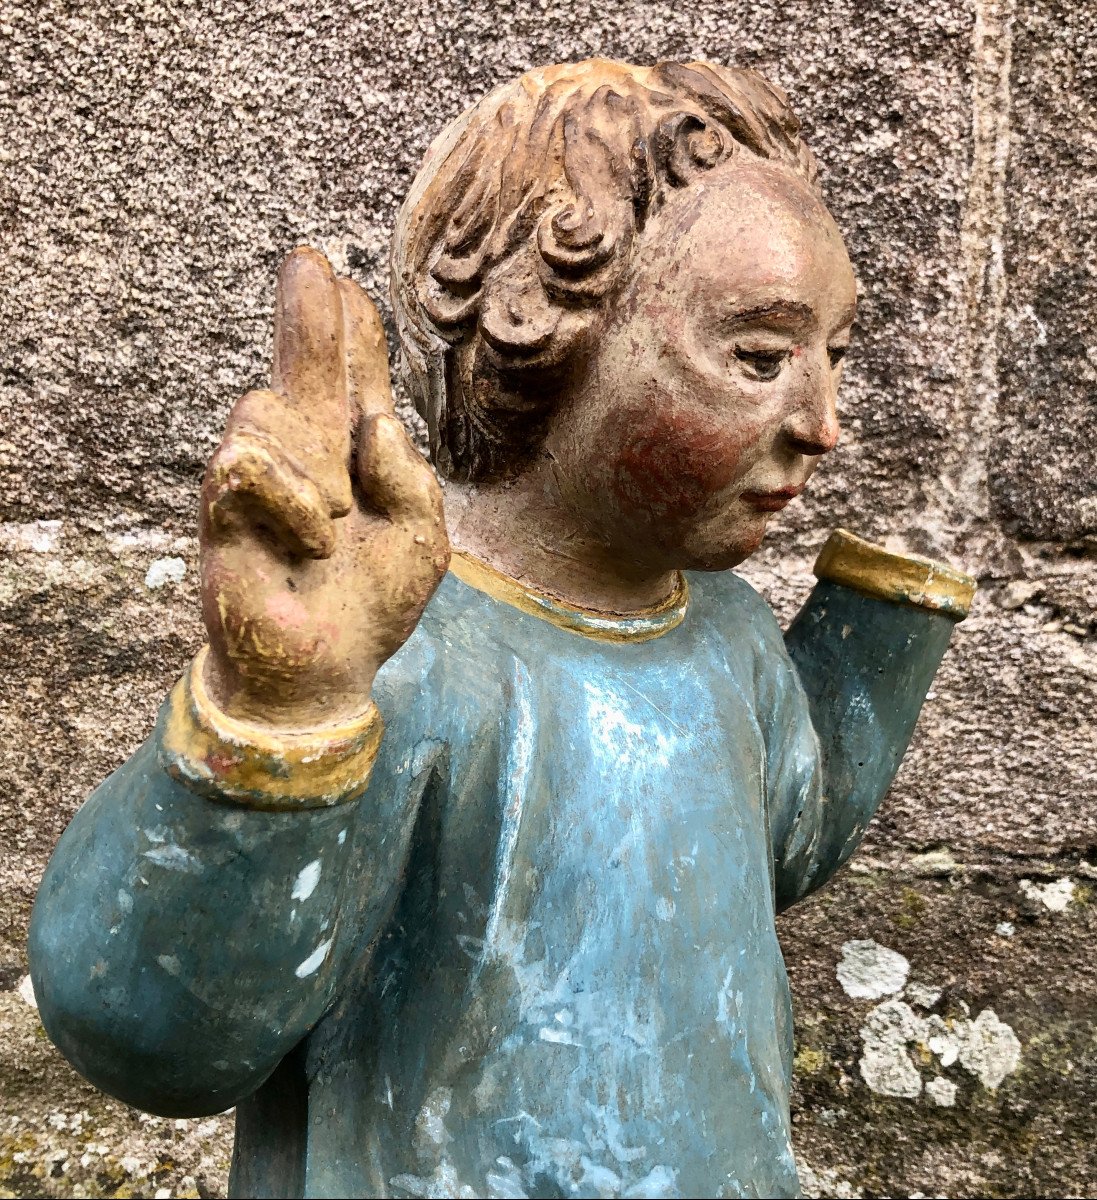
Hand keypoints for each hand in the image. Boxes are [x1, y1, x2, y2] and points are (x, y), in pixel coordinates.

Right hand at [198, 247, 448, 728]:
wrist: (325, 671)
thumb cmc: (371, 603)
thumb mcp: (422, 541)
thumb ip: (412, 480)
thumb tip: (376, 422)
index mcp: (356, 456)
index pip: (351, 378)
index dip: (349, 331)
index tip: (343, 280)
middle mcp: (306, 453)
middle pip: (296, 363)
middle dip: (305, 311)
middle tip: (307, 259)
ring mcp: (263, 477)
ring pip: (266, 407)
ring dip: (316, 467)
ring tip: (336, 525)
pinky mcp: (225, 508)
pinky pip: (246, 466)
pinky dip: (292, 503)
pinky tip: (312, 541)